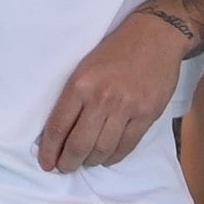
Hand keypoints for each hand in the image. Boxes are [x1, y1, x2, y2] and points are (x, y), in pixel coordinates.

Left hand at [39, 12, 183, 172]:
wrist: (156, 36)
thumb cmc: (117, 50)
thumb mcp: (86, 67)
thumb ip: (76, 97)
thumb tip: (63, 131)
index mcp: (81, 84)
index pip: (58, 127)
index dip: (50, 151)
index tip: (48, 163)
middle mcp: (102, 98)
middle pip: (79, 144)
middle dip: (69, 163)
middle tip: (65, 168)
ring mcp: (126, 108)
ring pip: (103, 149)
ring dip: (91, 161)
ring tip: (86, 162)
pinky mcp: (147, 114)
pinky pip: (126, 146)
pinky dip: (114, 157)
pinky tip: (107, 156)